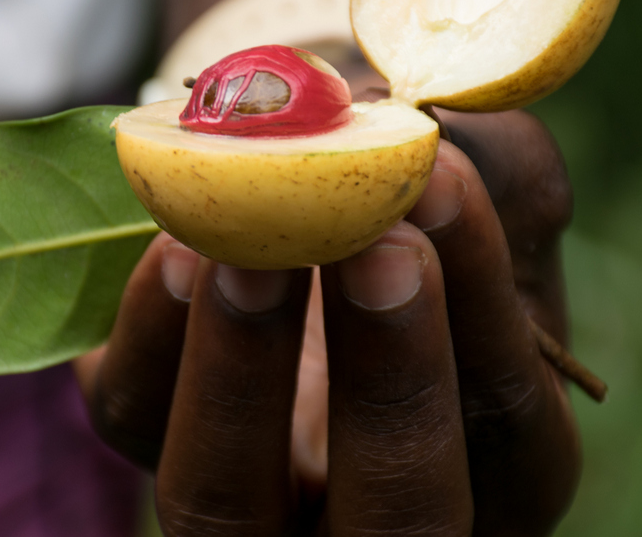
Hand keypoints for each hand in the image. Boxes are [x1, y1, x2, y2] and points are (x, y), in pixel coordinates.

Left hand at [74, 109, 578, 535]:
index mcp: (484, 458)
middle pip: (393, 518)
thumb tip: (470, 142)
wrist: (298, 197)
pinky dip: (152, 329)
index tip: (445, 185)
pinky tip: (179, 245)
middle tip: (373, 247)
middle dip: (389, 382)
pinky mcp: (144, 426)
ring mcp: (241, 487)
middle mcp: (362, 504)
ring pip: (225, 501)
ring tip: (251, 251)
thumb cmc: (408, 204)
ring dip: (240, 371)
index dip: (481, 314)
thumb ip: (504, 166)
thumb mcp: (481, 189)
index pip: (508, 428)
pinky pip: (133, 411)